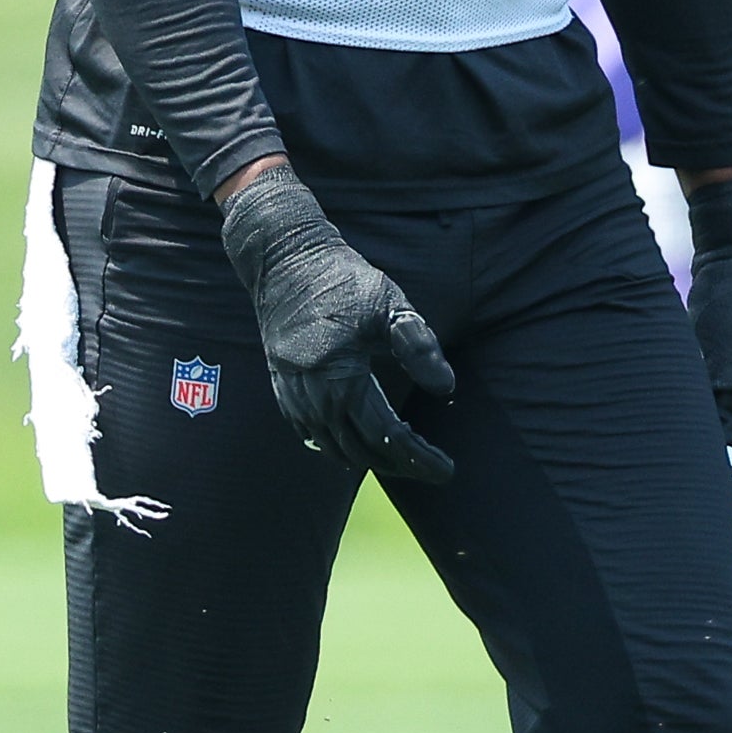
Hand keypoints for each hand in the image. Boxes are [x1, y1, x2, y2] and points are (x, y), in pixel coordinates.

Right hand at [216, 167, 455, 483]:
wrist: (285, 262)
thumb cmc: (342, 280)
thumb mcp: (390, 304)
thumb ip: (419, 347)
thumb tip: (447, 389)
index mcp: (340, 377)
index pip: (386, 435)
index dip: (419, 458)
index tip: (447, 470)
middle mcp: (312, 396)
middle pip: (360, 452)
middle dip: (400, 465)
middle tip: (432, 468)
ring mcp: (293, 397)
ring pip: (334, 450)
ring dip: (371, 460)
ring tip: (404, 459)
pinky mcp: (283, 391)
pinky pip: (313, 437)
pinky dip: (341, 448)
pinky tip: (362, 444)